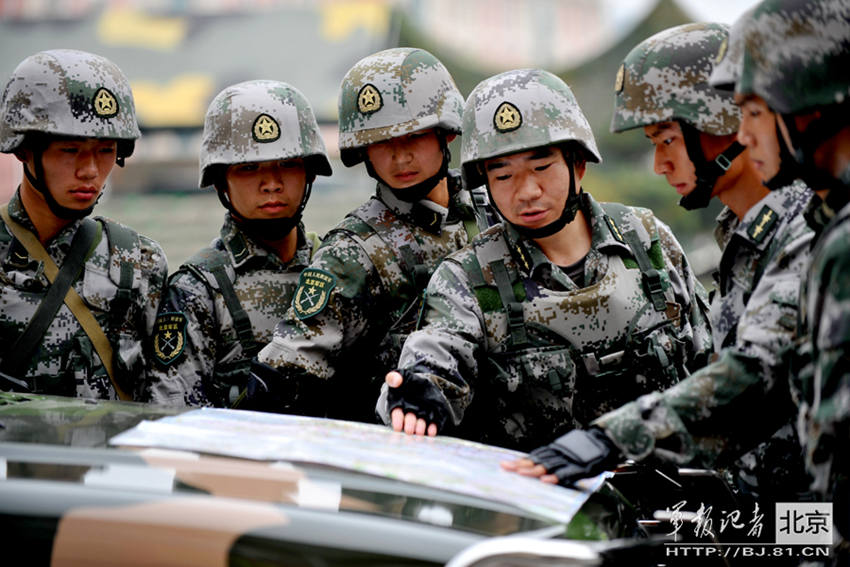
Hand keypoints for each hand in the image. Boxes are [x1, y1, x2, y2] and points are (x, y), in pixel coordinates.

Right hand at [386, 371, 438, 435]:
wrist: (426, 385)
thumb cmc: (411, 382)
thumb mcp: (403, 377)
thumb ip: (396, 377)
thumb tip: (395, 379)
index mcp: (399, 405)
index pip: (396, 415)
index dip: (397, 421)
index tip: (397, 427)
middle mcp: (409, 414)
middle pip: (409, 421)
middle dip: (409, 426)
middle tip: (410, 430)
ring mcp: (421, 417)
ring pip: (419, 425)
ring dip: (419, 429)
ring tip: (420, 431)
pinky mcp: (432, 419)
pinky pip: (432, 425)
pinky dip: (432, 429)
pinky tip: (432, 431)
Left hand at [506, 428, 620, 486]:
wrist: (606, 440)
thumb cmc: (589, 449)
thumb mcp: (569, 450)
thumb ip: (557, 456)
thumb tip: (542, 468)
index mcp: (557, 450)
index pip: (536, 456)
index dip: (522, 460)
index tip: (508, 464)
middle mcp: (560, 454)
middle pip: (537, 460)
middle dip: (521, 465)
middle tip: (506, 468)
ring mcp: (569, 460)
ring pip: (548, 466)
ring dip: (534, 471)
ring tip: (521, 474)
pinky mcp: (580, 468)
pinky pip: (566, 474)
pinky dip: (555, 477)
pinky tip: (546, 481)